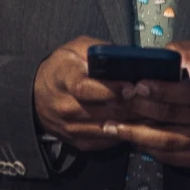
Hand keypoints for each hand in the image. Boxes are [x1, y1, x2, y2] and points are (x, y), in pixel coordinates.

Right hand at [33, 36, 141, 151]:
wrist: (37, 96)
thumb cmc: (61, 69)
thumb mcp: (75, 48)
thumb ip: (99, 51)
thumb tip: (125, 57)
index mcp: (64, 78)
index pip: (85, 88)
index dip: (110, 89)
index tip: (131, 86)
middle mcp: (66, 105)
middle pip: (103, 110)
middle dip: (131, 105)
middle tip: (152, 99)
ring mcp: (72, 126)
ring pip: (110, 128)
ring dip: (132, 121)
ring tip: (151, 112)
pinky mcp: (79, 141)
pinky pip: (108, 141)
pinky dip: (125, 132)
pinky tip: (138, 123)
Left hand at [102, 40, 189, 168]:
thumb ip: (179, 52)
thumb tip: (148, 57)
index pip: (188, 92)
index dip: (160, 90)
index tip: (136, 86)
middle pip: (172, 116)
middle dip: (138, 108)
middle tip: (112, 102)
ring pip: (168, 141)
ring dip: (135, 134)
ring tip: (110, 126)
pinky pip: (173, 156)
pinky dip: (148, 148)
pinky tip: (130, 138)